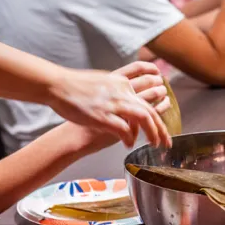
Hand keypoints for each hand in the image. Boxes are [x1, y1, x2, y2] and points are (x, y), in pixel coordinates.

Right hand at [48, 62, 170, 148]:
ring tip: (155, 144)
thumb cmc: (76, 87)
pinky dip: (130, 138)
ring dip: (152, 133)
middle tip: (166, 140)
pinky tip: (130, 145)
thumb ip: (118, 85)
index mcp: (121, 81)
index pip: (149, 88)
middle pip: (150, 108)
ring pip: (143, 118)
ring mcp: (113, 104)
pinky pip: (124, 130)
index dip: (159, 97)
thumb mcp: (102, 79)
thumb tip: (128, 88)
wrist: (57, 86)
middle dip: (161, 127)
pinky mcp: (103, 116)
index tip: (167, 103)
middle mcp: (121, 92)